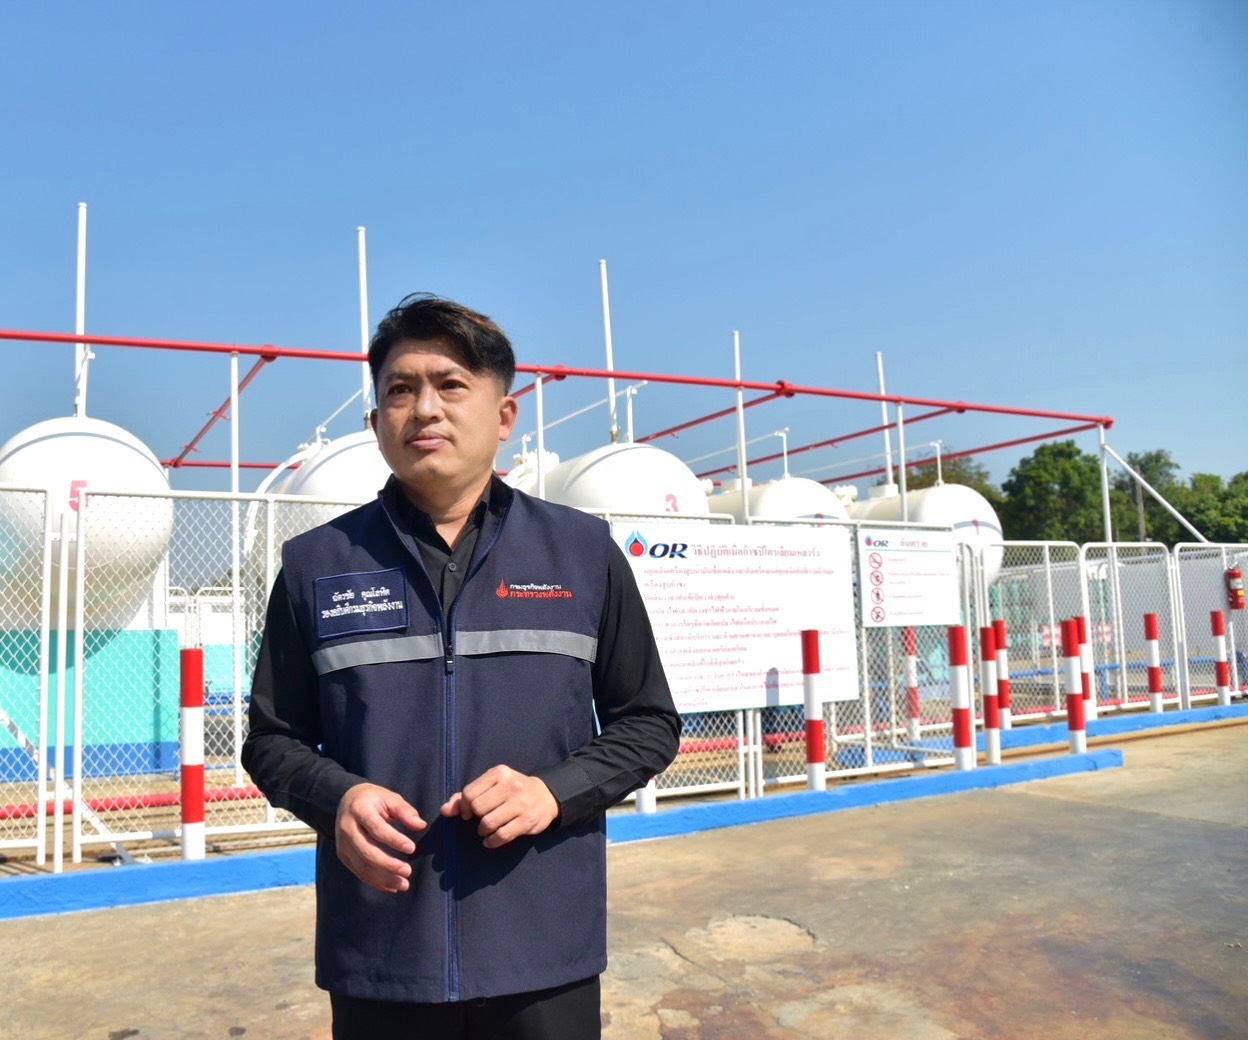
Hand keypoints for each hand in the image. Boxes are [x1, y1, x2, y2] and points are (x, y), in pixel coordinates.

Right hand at [335, 783, 426, 892]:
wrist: (346, 801)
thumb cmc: (373, 800)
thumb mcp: (389, 798)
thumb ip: (405, 811)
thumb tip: (421, 826)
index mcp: (359, 810)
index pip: (377, 829)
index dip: (394, 840)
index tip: (412, 848)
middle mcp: (347, 828)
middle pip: (367, 851)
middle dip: (388, 864)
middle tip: (408, 871)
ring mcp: (343, 844)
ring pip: (362, 866)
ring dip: (383, 879)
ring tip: (403, 884)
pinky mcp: (343, 855)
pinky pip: (359, 872)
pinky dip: (375, 881)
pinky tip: (391, 886)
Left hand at [440, 765, 559, 849]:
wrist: (546, 797)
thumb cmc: (512, 791)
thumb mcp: (492, 785)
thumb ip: (467, 795)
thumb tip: (444, 810)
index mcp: (500, 773)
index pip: (469, 793)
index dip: (463, 807)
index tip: (467, 813)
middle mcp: (511, 785)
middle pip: (478, 807)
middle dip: (476, 818)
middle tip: (480, 820)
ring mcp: (521, 803)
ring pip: (488, 822)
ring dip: (483, 830)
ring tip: (486, 829)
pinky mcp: (527, 820)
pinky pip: (502, 835)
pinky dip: (491, 842)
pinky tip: (490, 841)